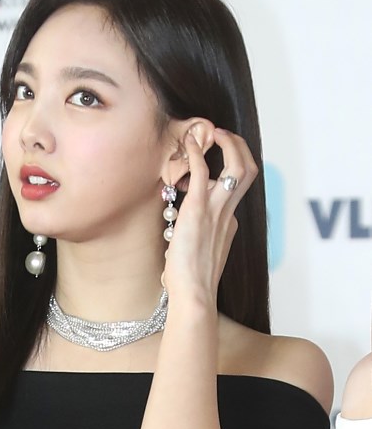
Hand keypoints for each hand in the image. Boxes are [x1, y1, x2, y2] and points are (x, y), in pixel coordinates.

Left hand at [161, 125, 257, 308]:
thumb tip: (180, 239)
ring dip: (227, 143)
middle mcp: (228, 214)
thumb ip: (194, 242)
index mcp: (228, 224)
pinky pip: (202, 171)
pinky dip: (197, 152)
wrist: (193, 296)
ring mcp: (216, 211)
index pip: (236, 189)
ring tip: (212, 132)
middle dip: (240, 147)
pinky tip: (188, 142)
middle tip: (223, 136)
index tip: (215, 158)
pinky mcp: (198, 210)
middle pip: (248, 170)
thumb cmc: (190, 284)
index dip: (228, 169)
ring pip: (238, 166)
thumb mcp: (198, 257)